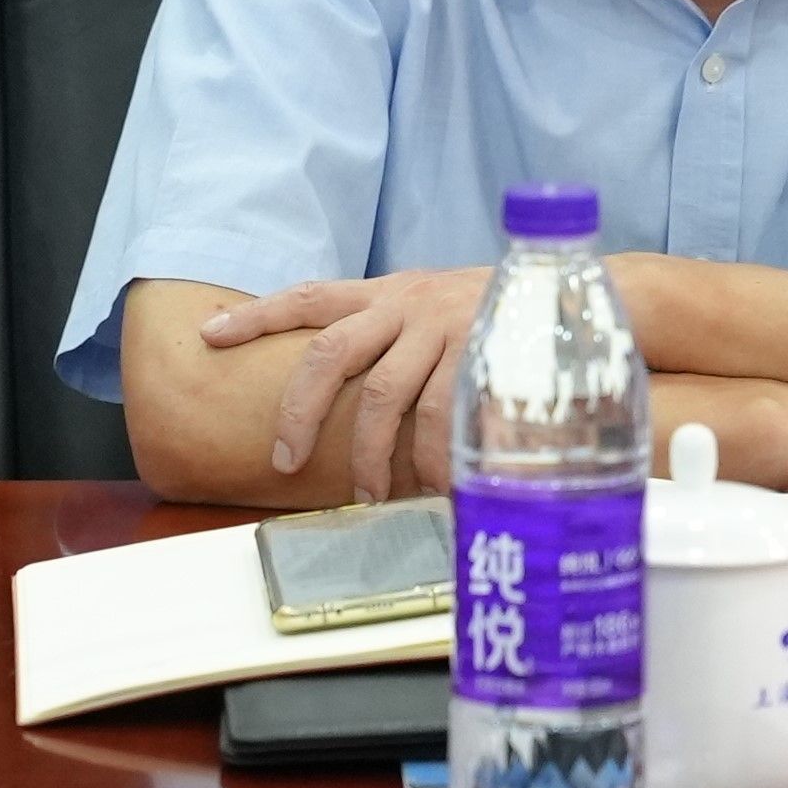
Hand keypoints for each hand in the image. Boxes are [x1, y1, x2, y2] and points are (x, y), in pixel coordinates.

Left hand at [200, 270, 489, 501]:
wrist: (579, 292)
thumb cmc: (500, 313)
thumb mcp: (439, 307)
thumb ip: (395, 337)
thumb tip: (348, 394)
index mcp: (390, 292)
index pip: (310, 296)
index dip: (257, 314)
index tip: (208, 334)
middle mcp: (410, 304)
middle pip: (331, 353)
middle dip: (299, 411)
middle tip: (284, 462)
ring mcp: (446, 327)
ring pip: (385, 396)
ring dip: (371, 455)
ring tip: (370, 496)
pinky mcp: (481, 354)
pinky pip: (445, 417)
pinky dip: (433, 461)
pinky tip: (433, 488)